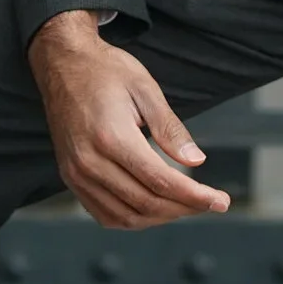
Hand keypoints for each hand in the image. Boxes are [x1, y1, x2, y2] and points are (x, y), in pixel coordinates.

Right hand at [28, 10, 229, 228]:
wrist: (62, 63)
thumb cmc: (105, 70)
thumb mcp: (144, 88)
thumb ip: (170, 128)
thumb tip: (197, 161)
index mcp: (111, 137)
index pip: (160, 181)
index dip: (194, 196)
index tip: (220, 202)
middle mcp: (89, 162)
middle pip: (146, 203)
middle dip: (185, 208)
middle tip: (210, 203)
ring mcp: (76, 174)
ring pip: (126, 216)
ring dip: (161, 217)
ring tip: (186, 205)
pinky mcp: (70, 178)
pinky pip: (105, 215)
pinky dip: (134, 219)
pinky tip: (153, 208)